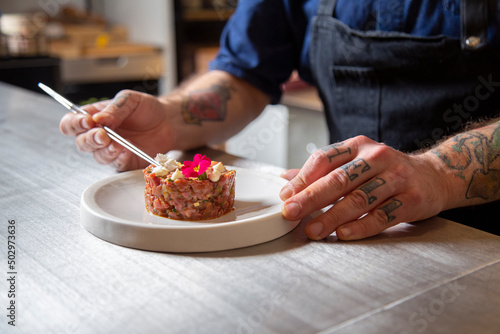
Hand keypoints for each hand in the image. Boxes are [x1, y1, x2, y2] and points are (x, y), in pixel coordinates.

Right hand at [59, 90, 172, 170]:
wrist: (168, 121)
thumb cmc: (146, 109)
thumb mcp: (130, 100)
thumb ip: (114, 109)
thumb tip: (98, 119)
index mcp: (94, 117)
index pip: (71, 123)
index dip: (74, 124)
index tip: (86, 122)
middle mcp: (99, 135)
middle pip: (81, 142)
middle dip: (90, 140)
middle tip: (102, 135)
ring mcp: (111, 150)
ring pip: (98, 156)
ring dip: (105, 151)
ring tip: (117, 144)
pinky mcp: (125, 161)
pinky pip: (117, 164)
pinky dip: (119, 158)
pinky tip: (125, 151)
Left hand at [280, 136, 448, 239]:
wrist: (434, 176)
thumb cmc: (386, 170)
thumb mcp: (356, 161)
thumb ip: (323, 170)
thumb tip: (286, 179)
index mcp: (359, 145)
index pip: (325, 158)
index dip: (303, 177)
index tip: (286, 195)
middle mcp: (378, 158)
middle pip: (340, 179)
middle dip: (312, 197)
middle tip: (291, 212)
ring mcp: (397, 178)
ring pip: (360, 198)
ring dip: (333, 217)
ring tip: (313, 230)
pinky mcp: (413, 199)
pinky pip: (384, 215)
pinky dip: (363, 226)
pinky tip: (344, 234)